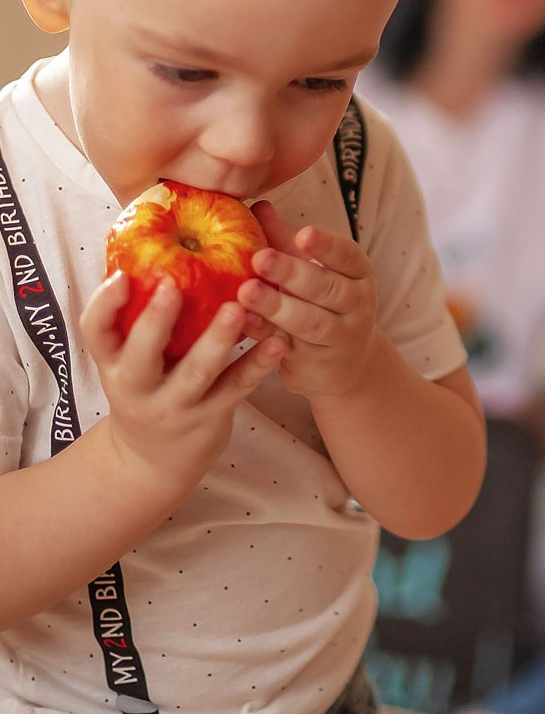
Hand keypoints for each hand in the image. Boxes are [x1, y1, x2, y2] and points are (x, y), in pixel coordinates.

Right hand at [82, 271, 285, 498]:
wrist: (152, 464)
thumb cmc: (147, 389)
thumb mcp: (129, 362)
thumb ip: (137, 320)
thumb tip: (155, 250)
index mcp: (115, 363)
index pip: (95, 333)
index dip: (105, 305)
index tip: (123, 275)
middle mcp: (137, 387)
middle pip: (142, 356)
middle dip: (156, 322)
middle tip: (172, 287)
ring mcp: (175, 406)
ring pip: (196, 373)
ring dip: (217, 340)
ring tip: (237, 309)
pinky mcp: (210, 418)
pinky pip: (236, 388)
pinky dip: (258, 364)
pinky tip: (279, 341)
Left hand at [238, 201, 379, 398]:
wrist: (345, 363)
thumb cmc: (321, 303)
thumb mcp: (311, 270)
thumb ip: (285, 240)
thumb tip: (257, 204)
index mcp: (358, 273)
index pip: (347, 255)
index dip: (326, 245)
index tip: (303, 234)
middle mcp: (357, 303)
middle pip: (327, 287)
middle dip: (292, 273)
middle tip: (260, 258)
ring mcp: (340, 335)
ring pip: (310, 321)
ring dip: (277, 306)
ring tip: (246, 292)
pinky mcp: (316, 362)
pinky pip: (288, 347)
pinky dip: (264, 334)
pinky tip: (242, 323)